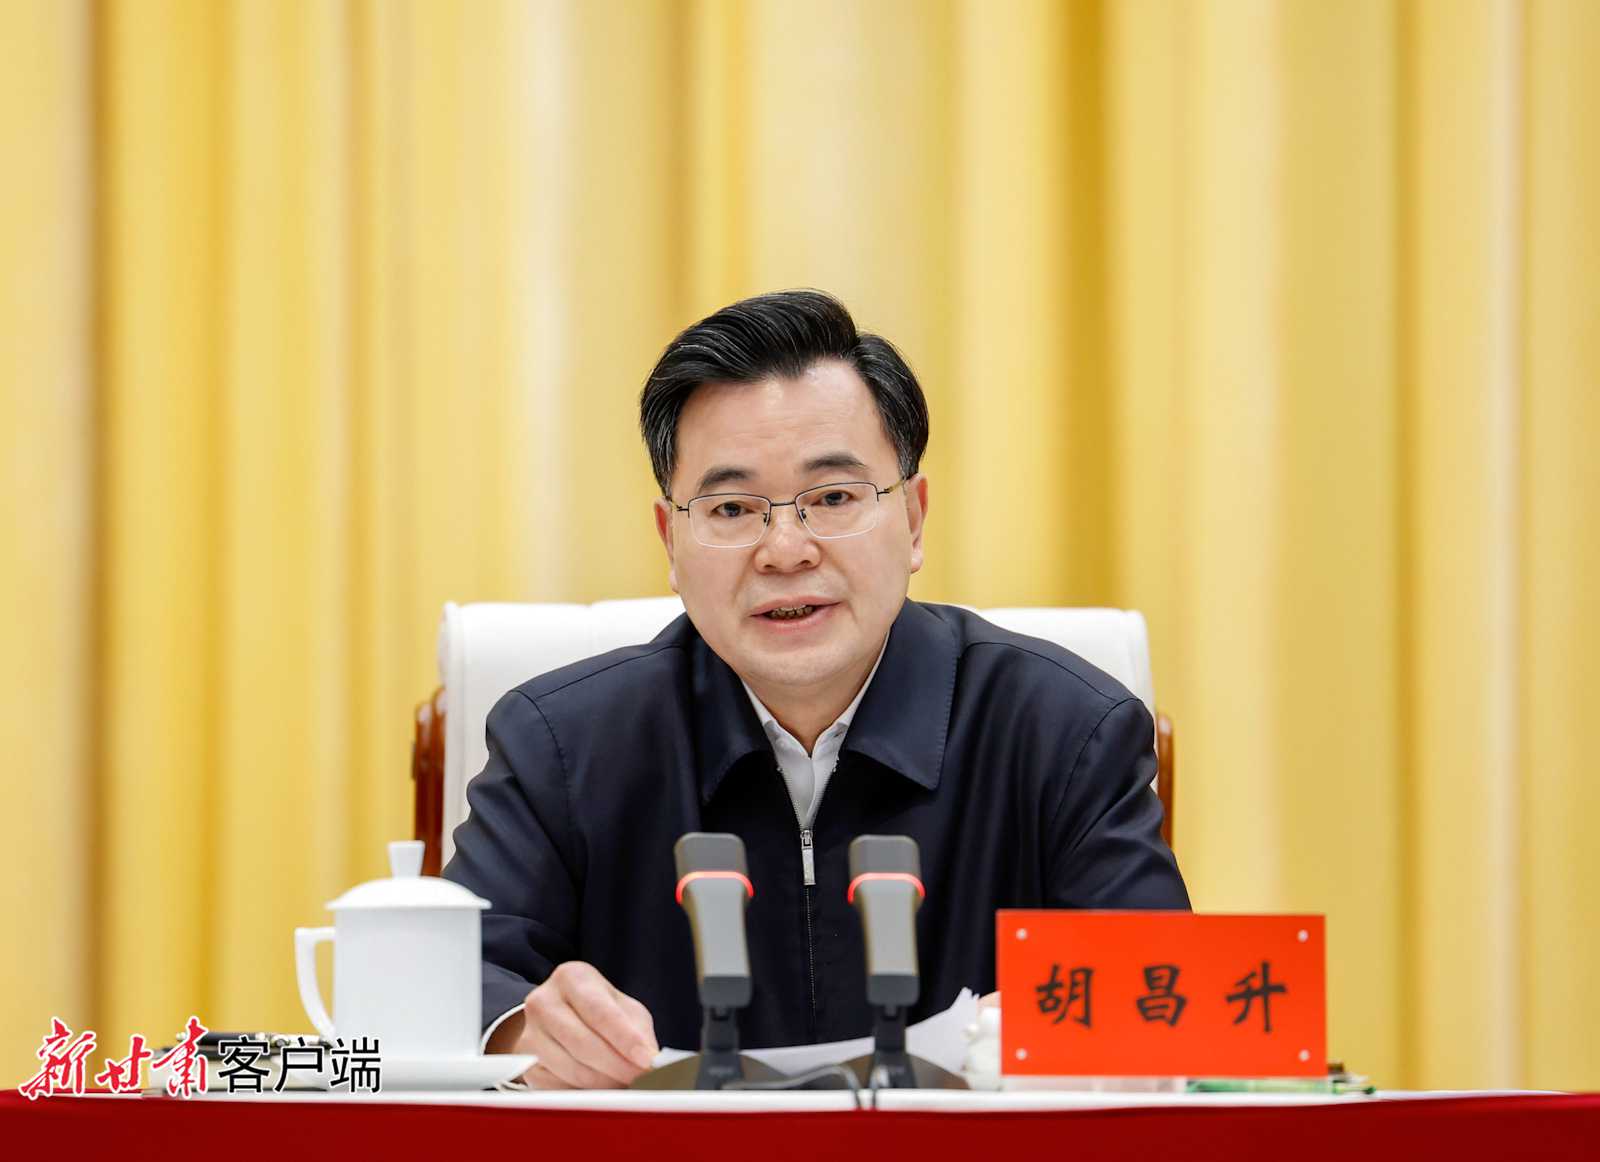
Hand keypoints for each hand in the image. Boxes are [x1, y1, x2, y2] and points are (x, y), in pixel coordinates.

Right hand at [494, 961, 658, 1088]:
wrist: (554, 1015)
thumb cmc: (596, 1009)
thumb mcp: (621, 1007)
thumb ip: (638, 1031)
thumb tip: (651, 1061)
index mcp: (571, 977)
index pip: (600, 1012)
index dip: (625, 1040)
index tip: (647, 1060)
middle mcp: (543, 1001)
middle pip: (583, 1043)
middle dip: (617, 1066)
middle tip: (640, 1079)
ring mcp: (529, 1034)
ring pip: (572, 1069)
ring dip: (604, 1083)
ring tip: (624, 1082)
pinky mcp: (525, 1064)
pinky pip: (559, 1087)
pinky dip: (585, 1092)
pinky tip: (600, 1086)